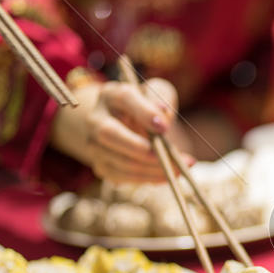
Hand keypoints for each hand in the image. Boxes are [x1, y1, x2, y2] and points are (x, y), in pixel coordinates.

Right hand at [50, 78, 193, 182]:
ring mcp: (95, 145)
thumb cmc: (146, 108)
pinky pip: (123, 176)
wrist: (127, 127)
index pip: (124, 98)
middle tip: (167, 155)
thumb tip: (163, 112)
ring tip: (179, 169)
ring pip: (120, 160)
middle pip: (109, 133)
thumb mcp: (156, 94)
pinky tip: (167, 175)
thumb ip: (161, 96)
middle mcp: (96, 119)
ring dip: (152, 168)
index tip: (164, 127)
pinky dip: (148, 178)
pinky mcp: (101, 166)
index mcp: (111, 95)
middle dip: (140, 147)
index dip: (144, 113)